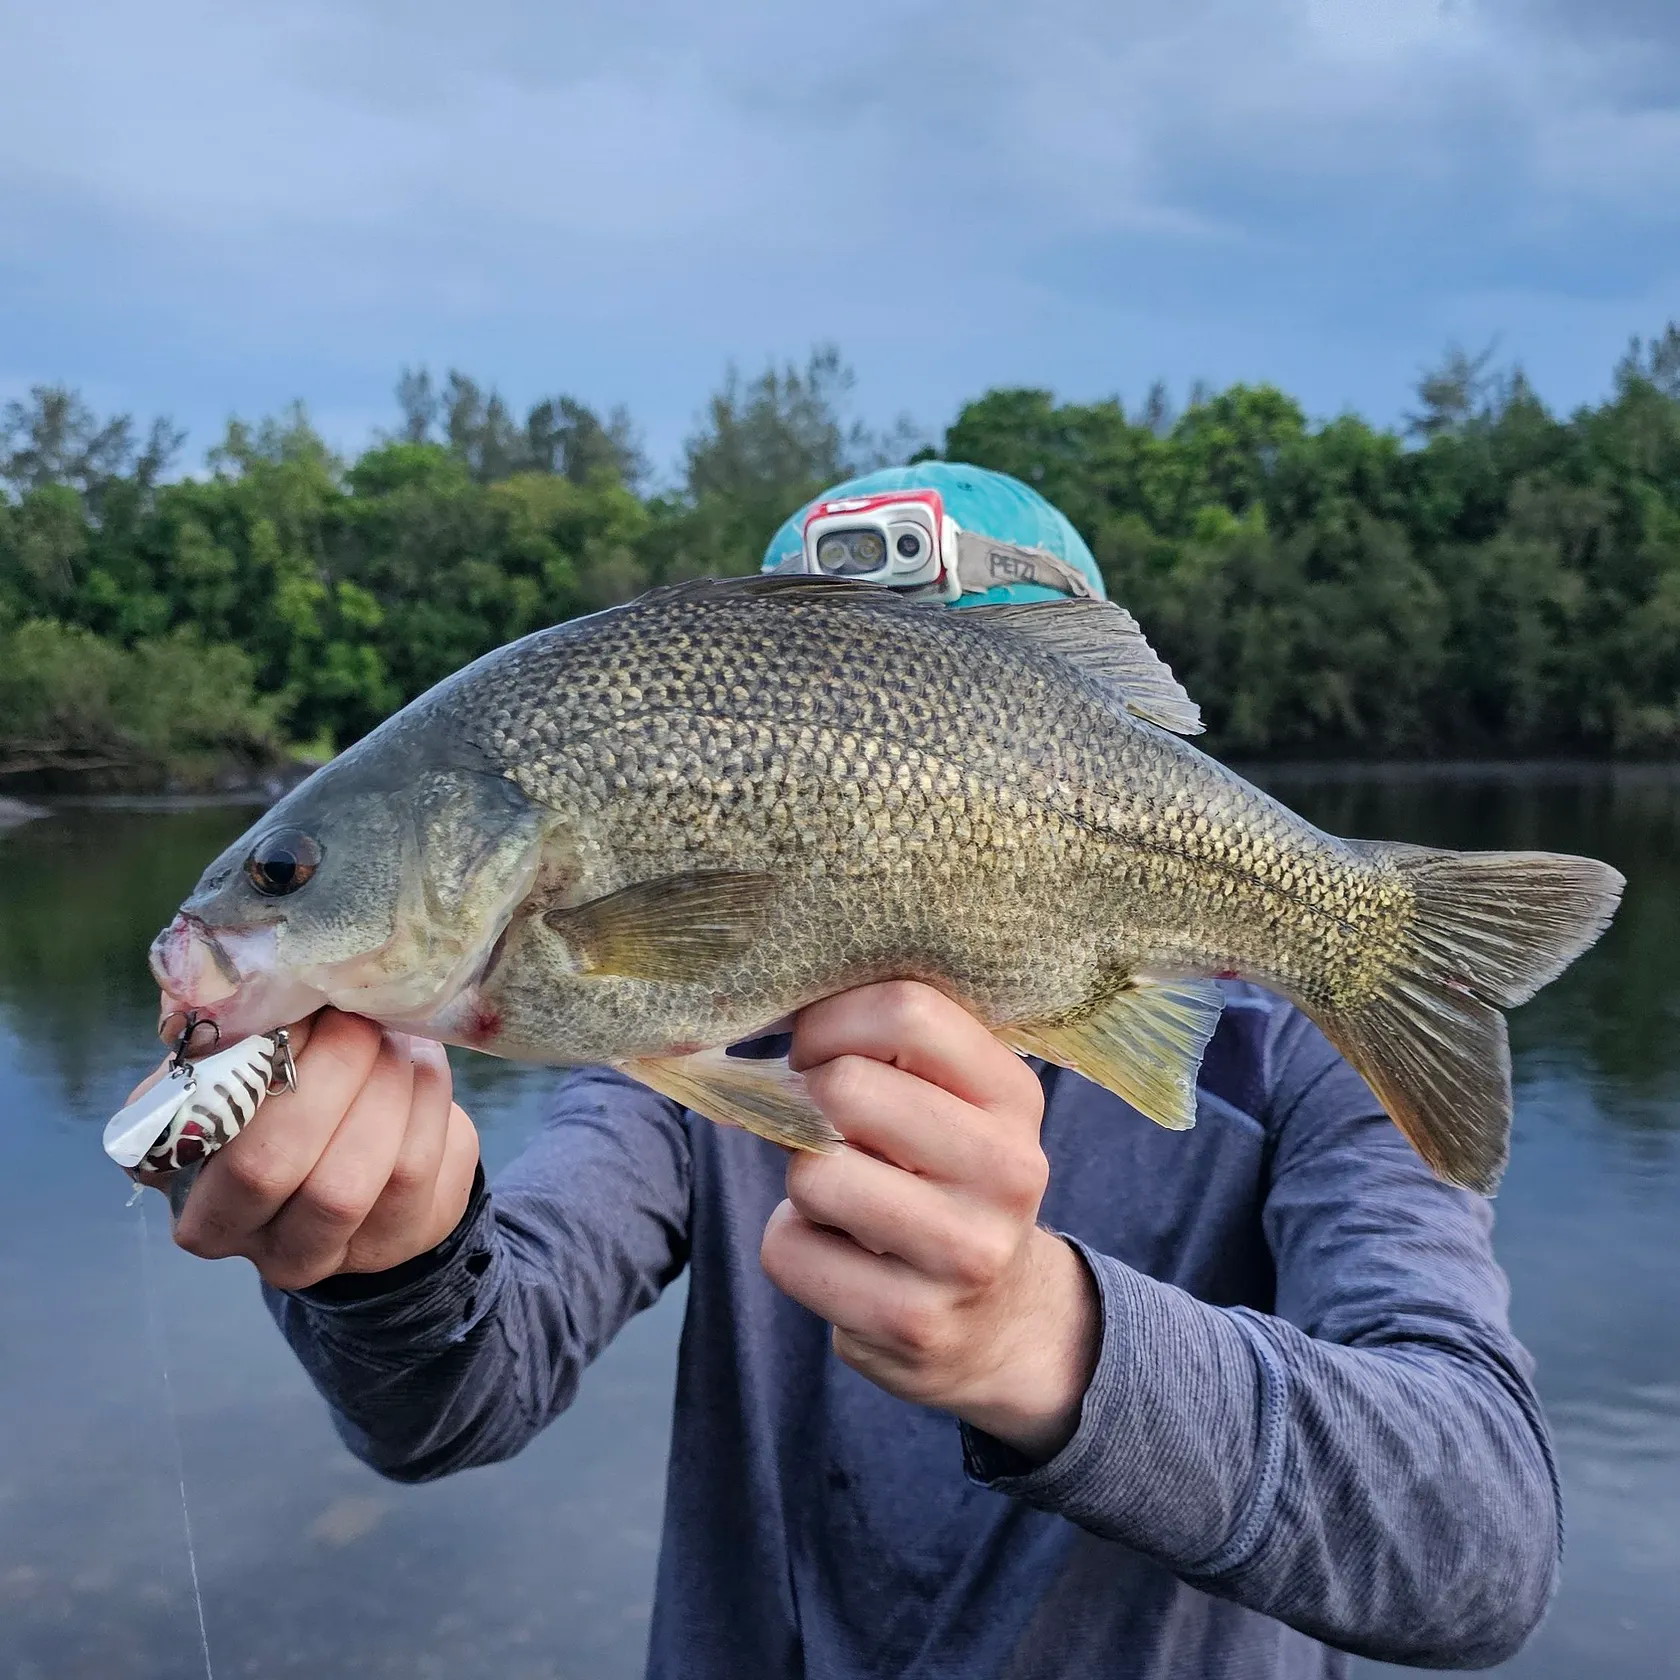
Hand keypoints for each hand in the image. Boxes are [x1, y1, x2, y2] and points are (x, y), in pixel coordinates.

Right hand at [131, 1006, 480, 1290]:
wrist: (383, 1143)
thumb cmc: (304, 1082)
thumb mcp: (258, 1048)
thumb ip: (239, 1022)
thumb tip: (247, 979)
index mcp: (172, 1162)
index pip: (195, 1124)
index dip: (250, 1062)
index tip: (296, 1005)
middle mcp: (226, 1226)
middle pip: (267, 1165)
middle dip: (327, 1074)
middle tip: (357, 1019)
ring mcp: (306, 1251)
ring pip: (343, 1183)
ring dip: (381, 1089)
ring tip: (394, 1039)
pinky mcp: (385, 1244)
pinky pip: (409, 1172)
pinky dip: (423, 1104)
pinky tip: (422, 1067)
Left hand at [759, 982, 1099, 1462]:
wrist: (1001, 1323)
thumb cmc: (946, 1180)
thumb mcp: (953, 1104)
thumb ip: (888, 1048)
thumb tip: (770, 1006)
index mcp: (1014, 1096)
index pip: (908, 1010)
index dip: (830, 1020)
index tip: (816, 1047)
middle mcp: (1007, 1171)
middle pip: (845, 1089)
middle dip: (805, 1101)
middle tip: (819, 1122)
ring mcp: (967, 1254)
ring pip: (812, 1174)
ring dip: (801, 1180)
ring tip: (842, 1196)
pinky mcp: (914, 1323)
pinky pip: (789, 1252)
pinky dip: (792, 1245)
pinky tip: (839, 1254)